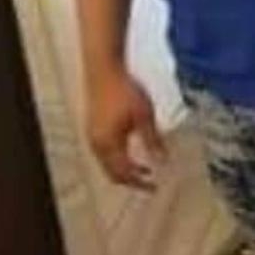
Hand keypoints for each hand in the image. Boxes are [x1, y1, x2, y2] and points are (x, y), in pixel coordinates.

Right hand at [86, 68, 164, 190]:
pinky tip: (131, 149)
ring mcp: (92, 135)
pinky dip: (117, 157)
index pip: (124, 173)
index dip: (140, 183)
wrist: (103, 67)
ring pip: (107, 162)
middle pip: (112, 172)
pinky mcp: (92, 126)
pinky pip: (103, 152)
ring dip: (124, 168)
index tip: (155, 187)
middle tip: (149, 182)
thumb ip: (152, 140)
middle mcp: (97, 144)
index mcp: (109, 144)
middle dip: (131, 179)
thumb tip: (163, 161)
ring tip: (144, 167)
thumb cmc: (125, 90)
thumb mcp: (144, 116)